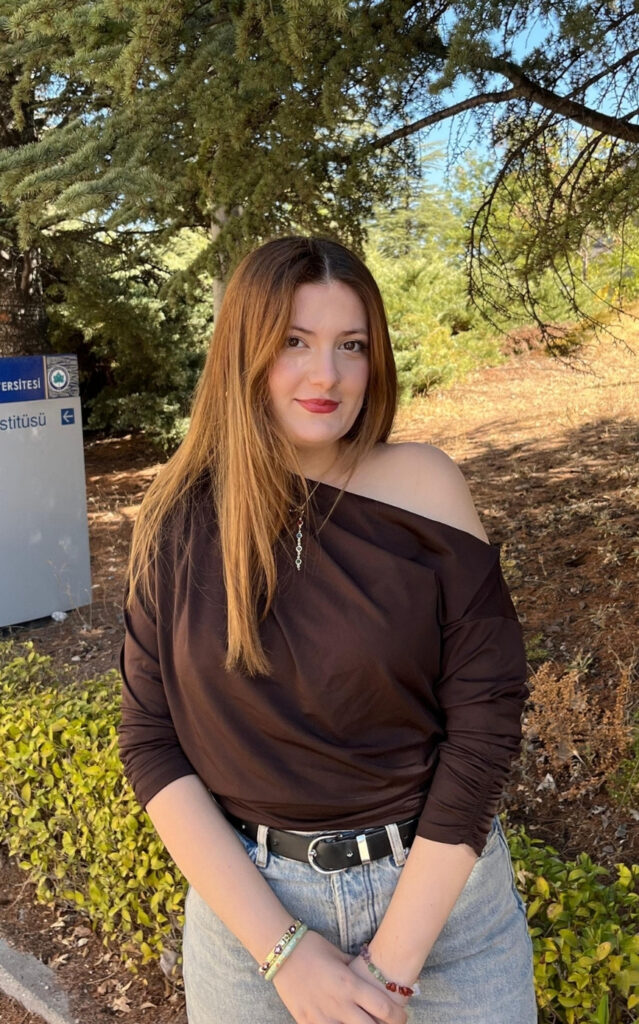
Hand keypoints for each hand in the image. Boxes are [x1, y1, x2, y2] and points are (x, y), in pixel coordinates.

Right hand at [272, 930, 407, 1023]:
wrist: (281, 953)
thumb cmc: (313, 947)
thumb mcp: (340, 955)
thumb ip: (356, 970)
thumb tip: (372, 977)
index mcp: (349, 984)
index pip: (384, 1008)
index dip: (398, 1017)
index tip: (401, 1016)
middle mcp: (339, 1003)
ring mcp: (322, 1017)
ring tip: (364, 1023)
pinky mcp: (307, 1023)